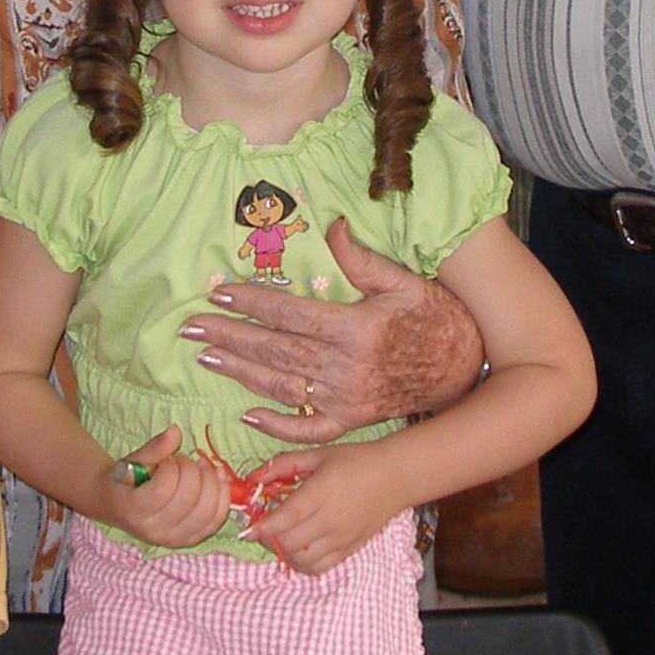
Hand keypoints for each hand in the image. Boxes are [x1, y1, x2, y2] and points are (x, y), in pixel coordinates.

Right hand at [104, 428, 229, 548]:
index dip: (171, 466)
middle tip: (182, 462)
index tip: (166, 460)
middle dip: (191, 470)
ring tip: (198, 470)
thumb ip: (154, 447)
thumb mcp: (133, 461)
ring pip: (207, 509)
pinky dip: (222, 496)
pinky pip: (217, 519)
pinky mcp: (191, 540)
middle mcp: (155, 530)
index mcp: (135, 511)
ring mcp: (175, 539)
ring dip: (209, 481)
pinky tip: (216, 478)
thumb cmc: (126, 482)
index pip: (163, 488)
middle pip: (188, 498)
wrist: (120, 507)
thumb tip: (175, 431)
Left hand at [183, 221, 485, 444]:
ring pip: (281, 386)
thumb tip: (333, 225)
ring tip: (205, 357)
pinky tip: (247, 412)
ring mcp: (347, 400)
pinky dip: (277, 424)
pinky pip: (308, 429)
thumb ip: (361, 258)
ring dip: (240, 371)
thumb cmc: (434, 317)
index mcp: (355, 328)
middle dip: (229, 337)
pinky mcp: (352, 421)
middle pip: (274, 350)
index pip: (288, 314)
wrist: (464, 369)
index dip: (249, 303)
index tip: (217, 293)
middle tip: (190, 327)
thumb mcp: (402, 280)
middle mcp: (345, 368)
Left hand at [243, 444, 405, 576]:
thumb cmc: (356, 461)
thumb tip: (252, 478)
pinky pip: (320, 568)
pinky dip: (303, 564)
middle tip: (263, 527)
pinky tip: (298, 549)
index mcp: (322, 492)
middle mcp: (331, 519)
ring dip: (284, 553)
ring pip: (302, 560)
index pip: (286, 518)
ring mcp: (342, 538)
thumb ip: (283, 464)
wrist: (395, 476)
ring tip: (280, 538)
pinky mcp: (350, 549)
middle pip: (289, 542)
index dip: (262, 527)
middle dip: (268, 538)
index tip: (247, 529)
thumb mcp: (319, 454)